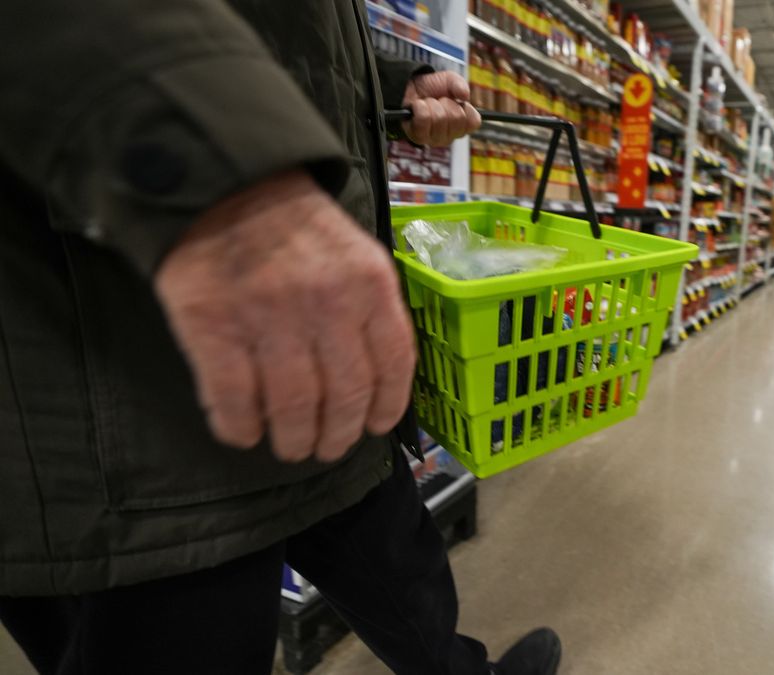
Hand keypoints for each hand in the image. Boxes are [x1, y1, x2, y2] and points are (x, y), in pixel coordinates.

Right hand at [155, 170, 415, 462]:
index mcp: (370, 286)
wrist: (224, 180)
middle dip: (337, 435)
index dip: (386, 407)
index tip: (373, 426)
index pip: (393, 366)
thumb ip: (371, 308)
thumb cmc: (296, 223)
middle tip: (325, 446)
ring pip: (293, 407)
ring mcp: (269, 318)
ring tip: (289, 446)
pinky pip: (233, 398)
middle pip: (344, 397)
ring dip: (293, 439)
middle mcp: (327, 305)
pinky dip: (240, 426)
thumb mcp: (356, 252)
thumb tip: (379, 378)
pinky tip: (243, 433)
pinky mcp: (214, 326)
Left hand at [402, 71, 481, 145]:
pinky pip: (424, 119)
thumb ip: (459, 84)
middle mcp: (450, 135)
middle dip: (446, 103)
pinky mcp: (419, 137)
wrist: (408, 87)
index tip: (457, 101)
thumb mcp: (449, 80)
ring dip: (431, 104)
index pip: (474, 122)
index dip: (466, 108)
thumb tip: (465, 95)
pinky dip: (420, 107)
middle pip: (457, 118)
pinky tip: (417, 107)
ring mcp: (435, 138)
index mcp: (462, 124)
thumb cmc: (431, 88)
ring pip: (440, 118)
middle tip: (438, 101)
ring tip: (426, 103)